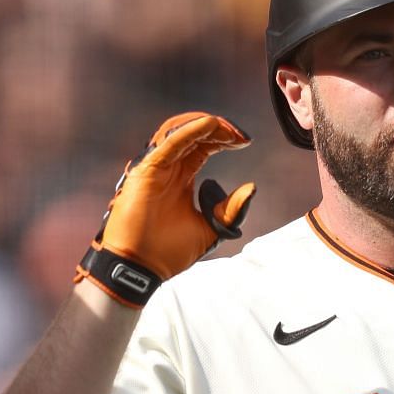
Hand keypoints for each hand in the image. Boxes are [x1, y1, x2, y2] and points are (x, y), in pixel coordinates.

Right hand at [77, 112, 254, 305]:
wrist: (143, 268)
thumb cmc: (169, 252)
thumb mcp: (211, 229)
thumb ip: (230, 210)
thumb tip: (251, 188)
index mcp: (181, 178)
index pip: (203, 146)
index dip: (223, 138)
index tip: (245, 142)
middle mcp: (168, 168)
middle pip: (193, 134)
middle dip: (219, 129)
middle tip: (239, 135)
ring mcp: (156, 168)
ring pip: (178, 131)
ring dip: (204, 125)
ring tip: (226, 129)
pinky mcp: (146, 171)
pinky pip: (169, 144)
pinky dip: (188, 131)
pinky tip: (209, 124)